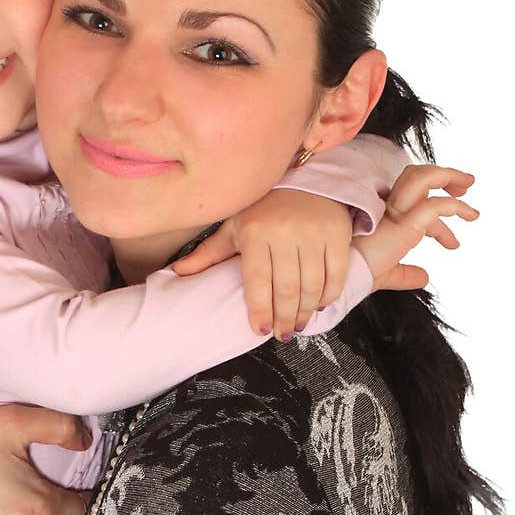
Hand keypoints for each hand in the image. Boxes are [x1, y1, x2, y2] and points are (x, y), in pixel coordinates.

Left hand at [172, 189, 352, 339]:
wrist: (307, 179)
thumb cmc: (264, 210)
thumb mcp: (235, 227)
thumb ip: (209, 253)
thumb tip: (176, 272)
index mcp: (255, 231)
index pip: (258, 281)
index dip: (260, 310)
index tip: (260, 330)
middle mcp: (285, 232)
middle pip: (287, 288)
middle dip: (284, 318)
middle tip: (282, 334)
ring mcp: (314, 233)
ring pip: (311, 285)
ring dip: (305, 312)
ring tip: (298, 325)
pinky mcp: (337, 234)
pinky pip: (335, 274)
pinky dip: (328, 295)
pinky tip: (317, 305)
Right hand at [353, 166, 477, 289]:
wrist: (339, 279)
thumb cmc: (355, 275)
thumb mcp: (387, 273)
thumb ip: (406, 274)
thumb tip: (425, 277)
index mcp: (381, 216)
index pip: (413, 200)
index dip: (437, 217)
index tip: (451, 242)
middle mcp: (386, 208)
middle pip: (416, 176)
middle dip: (445, 176)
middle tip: (465, 187)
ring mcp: (394, 212)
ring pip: (424, 178)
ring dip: (452, 178)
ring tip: (470, 191)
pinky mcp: (403, 223)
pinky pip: (435, 205)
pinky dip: (455, 207)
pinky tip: (468, 215)